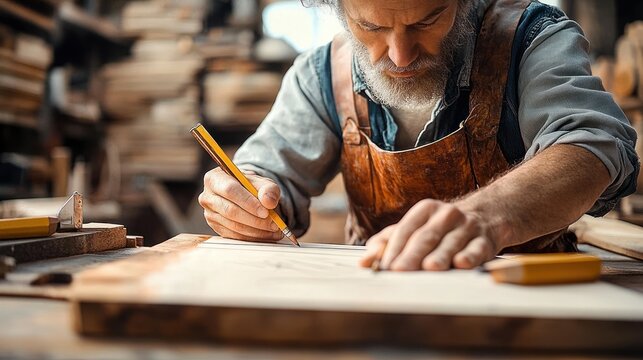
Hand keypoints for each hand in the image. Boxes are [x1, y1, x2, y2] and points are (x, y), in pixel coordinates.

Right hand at [198, 167, 283, 240]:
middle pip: (230, 211)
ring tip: (274, 230)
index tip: (265, 211)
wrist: (243, 194)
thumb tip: (269, 202)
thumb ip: (268, 188)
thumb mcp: (261, 182)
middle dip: (255, 220)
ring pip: (233, 226)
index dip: (248, 202)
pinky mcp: (216, 228)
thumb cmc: (250, 186)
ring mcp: (210, 214)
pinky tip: (266, 235)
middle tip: (274, 224)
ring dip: (256, 231)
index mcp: (215, 178)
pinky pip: (234, 236)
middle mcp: (208, 197)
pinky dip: (252, 237)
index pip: (230, 190)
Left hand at [359, 199, 501, 270]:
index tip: (384, 267)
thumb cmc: (440, 227)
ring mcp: (467, 226)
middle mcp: (446, 215)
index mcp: (424, 210)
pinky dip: (470, 256)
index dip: (394, 249)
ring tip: (429, 268)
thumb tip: (364, 262)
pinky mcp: (486, 240)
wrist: (487, 216)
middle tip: (400, 270)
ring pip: (451, 242)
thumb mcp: (415, 228)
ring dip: (440, 255)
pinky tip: (461, 263)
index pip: (406, 230)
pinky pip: (477, 248)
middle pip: (425, 236)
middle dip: (412, 255)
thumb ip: (387, 243)